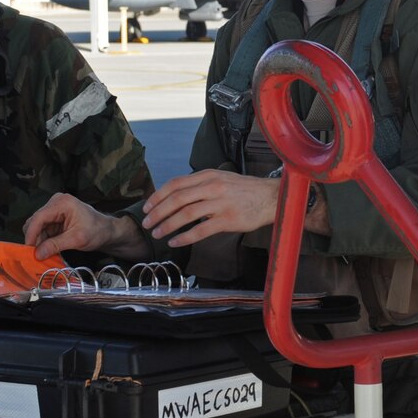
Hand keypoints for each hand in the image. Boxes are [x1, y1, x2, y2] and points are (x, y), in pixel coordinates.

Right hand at [23, 193, 146, 260]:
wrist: (107, 231)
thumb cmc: (97, 231)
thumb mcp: (77, 239)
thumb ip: (56, 245)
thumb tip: (38, 254)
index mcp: (62, 203)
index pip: (39, 217)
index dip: (32, 234)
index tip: (28, 250)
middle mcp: (55, 202)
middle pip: (35, 221)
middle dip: (35, 239)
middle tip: (36, 255)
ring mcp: (54, 209)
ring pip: (37, 226)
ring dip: (39, 241)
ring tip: (43, 254)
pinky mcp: (54, 217)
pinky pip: (43, 229)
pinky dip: (43, 240)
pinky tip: (47, 249)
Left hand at [142, 170, 283, 248]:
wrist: (270, 197)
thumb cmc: (244, 190)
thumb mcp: (221, 179)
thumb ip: (200, 184)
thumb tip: (176, 196)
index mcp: (208, 175)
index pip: (175, 183)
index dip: (158, 196)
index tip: (147, 207)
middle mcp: (212, 187)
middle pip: (177, 199)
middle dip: (158, 212)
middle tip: (147, 223)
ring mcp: (221, 203)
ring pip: (186, 214)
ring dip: (168, 225)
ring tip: (157, 234)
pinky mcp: (229, 219)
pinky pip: (201, 230)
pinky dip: (185, 237)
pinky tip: (175, 242)